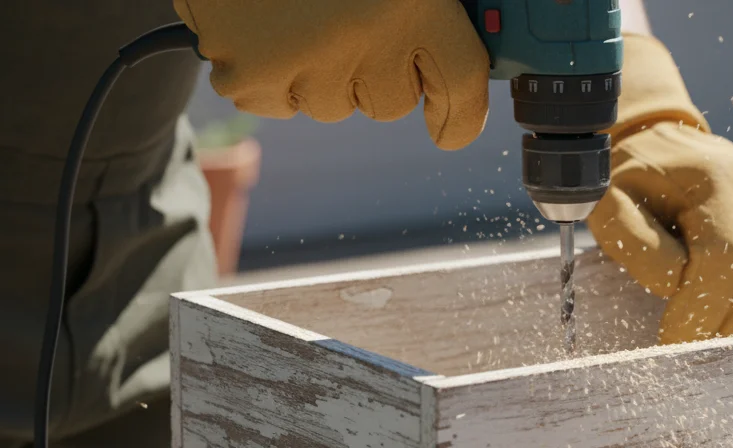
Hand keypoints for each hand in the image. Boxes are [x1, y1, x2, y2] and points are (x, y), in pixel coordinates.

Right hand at [174, 0, 489, 149]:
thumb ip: (423, 8)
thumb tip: (444, 58)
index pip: (462, 84)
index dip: (461, 117)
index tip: (447, 129)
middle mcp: (366, 33)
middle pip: (390, 103)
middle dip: (376, 73)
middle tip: (347, 18)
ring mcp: (304, 59)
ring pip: (330, 104)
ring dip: (319, 72)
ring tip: (297, 14)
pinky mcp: (249, 74)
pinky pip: (272, 101)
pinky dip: (267, 73)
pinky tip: (262, 25)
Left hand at [590, 123, 732, 343]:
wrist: (666, 143)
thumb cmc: (636, 183)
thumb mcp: (612, 203)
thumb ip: (633, 242)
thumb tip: (674, 285)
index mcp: (712, 179)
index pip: (721, 257)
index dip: (700, 309)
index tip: (672, 339)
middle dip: (732, 322)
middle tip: (699, 350)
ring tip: (726, 343)